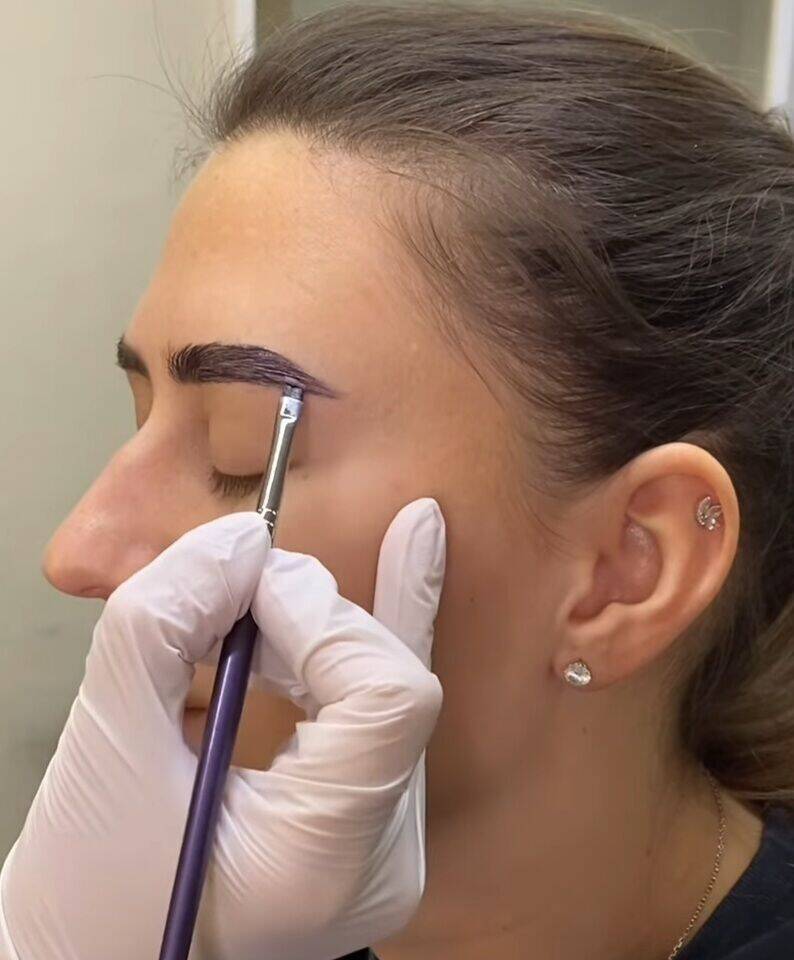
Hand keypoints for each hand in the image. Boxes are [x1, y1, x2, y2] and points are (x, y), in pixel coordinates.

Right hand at [0, 498, 444, 959]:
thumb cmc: (88, 891)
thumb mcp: (105, 749)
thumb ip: (160, 627)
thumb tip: (241, 541)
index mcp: (323, 861)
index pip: (389, 697)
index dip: (324, 617)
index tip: (247, 584)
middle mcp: (380, 858)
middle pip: (392, 682)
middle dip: (314, 613)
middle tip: (235, 582)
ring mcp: (385, 841)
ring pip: (389, 687)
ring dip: (319, 625)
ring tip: (247, 599)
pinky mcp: (369, 819)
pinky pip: (380, 710)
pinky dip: (346, 643)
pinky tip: (368, 572)